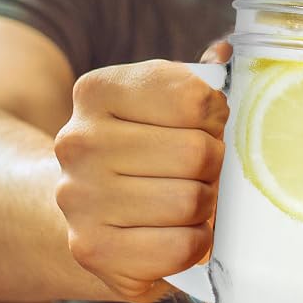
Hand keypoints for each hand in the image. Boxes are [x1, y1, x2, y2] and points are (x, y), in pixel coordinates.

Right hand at [53, 60, 227, 302]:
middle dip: (212, 166)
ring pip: (191, 201)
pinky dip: (194, 243)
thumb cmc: (139, 150)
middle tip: (200, 173)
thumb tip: (224, 54)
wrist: (85, 210)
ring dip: (204, 207)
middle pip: (196, 153)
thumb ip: (195, 81)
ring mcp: (80, 197)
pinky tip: (177, 233)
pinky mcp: (93, 249)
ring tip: (187, 203)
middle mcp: (78, 141)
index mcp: (96, 91)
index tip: (206, 127)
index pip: (195, 98)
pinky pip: (182, 246)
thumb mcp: (159, 105)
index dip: (216, 117)